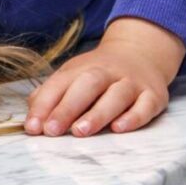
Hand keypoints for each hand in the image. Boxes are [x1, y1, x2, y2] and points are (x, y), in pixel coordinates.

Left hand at [23, 18, 181, 136]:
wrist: (141, 52)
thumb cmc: (99, 73)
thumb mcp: (73, 76)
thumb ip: (50, 95)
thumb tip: (32, 115)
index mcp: (82, 68)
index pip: (60, 84)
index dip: (44, 105)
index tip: (33, 127)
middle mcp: (107, 72)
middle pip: (87, 85)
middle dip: (67, 108)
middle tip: (52, 131)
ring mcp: (132, 83)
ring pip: (116, 95)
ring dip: (98, 113)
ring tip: (80, 131)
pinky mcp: (154, 95)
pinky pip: (145, 105)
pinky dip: (134, 117)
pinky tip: (119, 128)